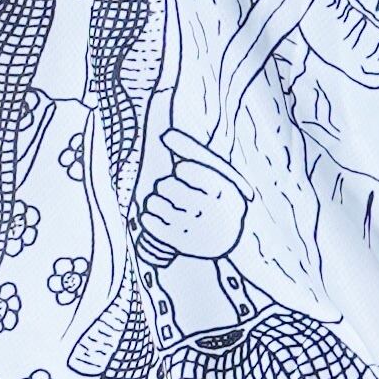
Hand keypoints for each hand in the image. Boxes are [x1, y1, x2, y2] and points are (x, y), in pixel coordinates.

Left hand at [151, 127, 254, 255]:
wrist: (230, 241)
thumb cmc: (217, 197)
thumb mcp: (215, 172)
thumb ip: (191, 150)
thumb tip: (165, 134)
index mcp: (223, 190)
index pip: (185, 170)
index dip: (182, 170)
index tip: (186, 176)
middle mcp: (209, 211)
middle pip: (165, 185)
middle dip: (165, 184)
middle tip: (175, 191)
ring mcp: (193, 228)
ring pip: (154, 203)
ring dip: (154, 200)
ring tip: (165, 204)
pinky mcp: (179, 244)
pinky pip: (149, 222)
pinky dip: (148, 216)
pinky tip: (157, 216)